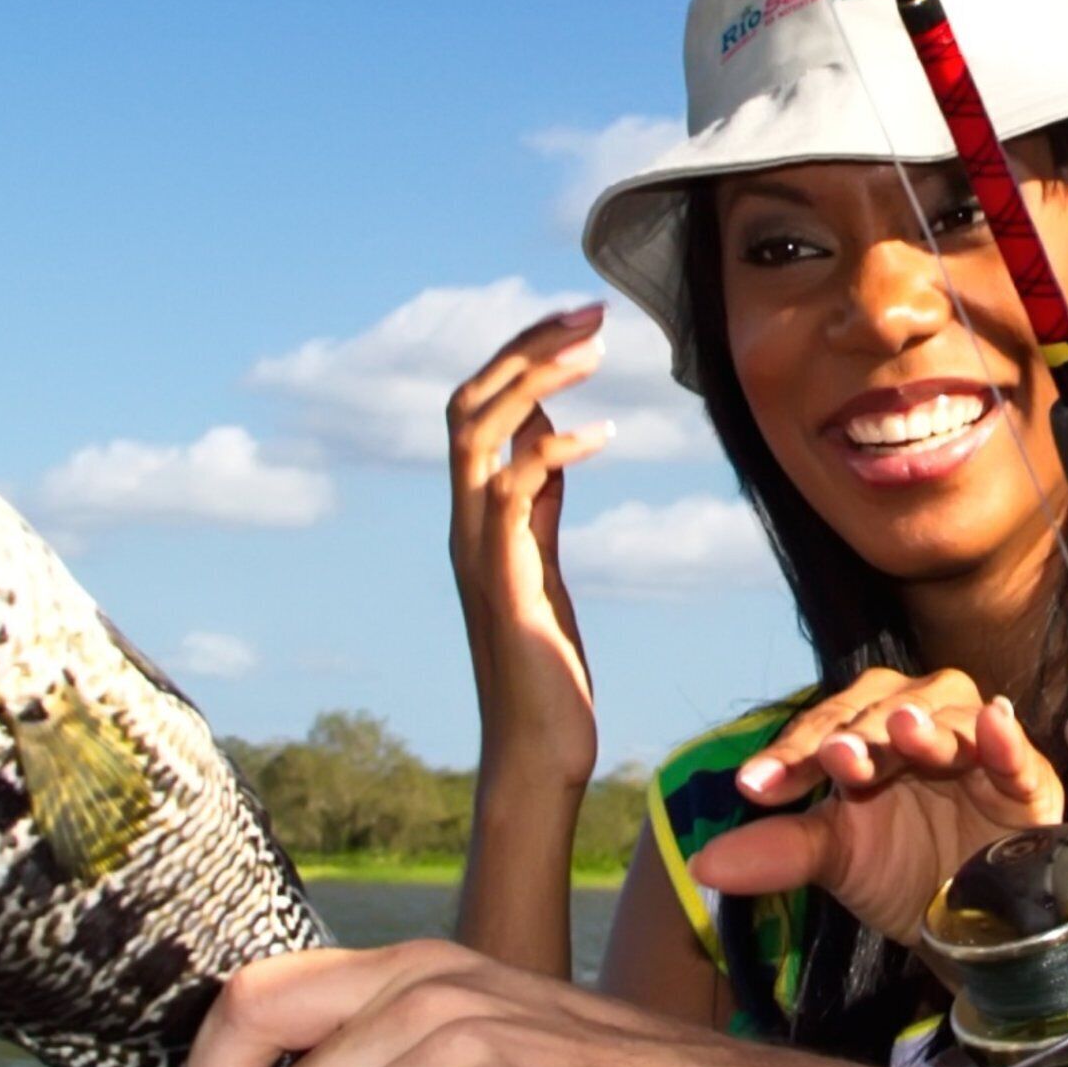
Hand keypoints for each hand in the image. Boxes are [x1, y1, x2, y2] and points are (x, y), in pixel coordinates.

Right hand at [447, 305, 619, 792]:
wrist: (538, 754)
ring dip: (531, 378)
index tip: (578, 321)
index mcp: (476, 517)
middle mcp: (464, 524)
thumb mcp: (543, 566)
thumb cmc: (547, 671)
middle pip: (467, 401)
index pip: (477, 409)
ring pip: (475, 431)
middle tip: (590, 312)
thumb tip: (545, 437)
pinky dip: (551, 449)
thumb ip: (538, 505)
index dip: (519, 357)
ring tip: (593, 348)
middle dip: (523, 346)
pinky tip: (603, 435)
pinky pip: (510, 491)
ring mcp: (477, 550)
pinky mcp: (503, 580)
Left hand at [690, 667, 1064, 942]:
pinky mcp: (1027, 781)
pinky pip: (1017, 752)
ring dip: (924, 728)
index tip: (752, 787)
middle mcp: (922, 726)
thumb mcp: (836, 860)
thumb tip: (701, 866)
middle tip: (831, 759)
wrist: (974, 926)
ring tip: (902, 734)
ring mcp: (976, 750)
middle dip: (858, 734)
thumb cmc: (903, 873)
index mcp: (870, 736)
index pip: (826, 727)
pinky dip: (1006, 737)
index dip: (792, 754)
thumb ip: (778, 853)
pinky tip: (994, 723)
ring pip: (949, 720)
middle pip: (886, 709)